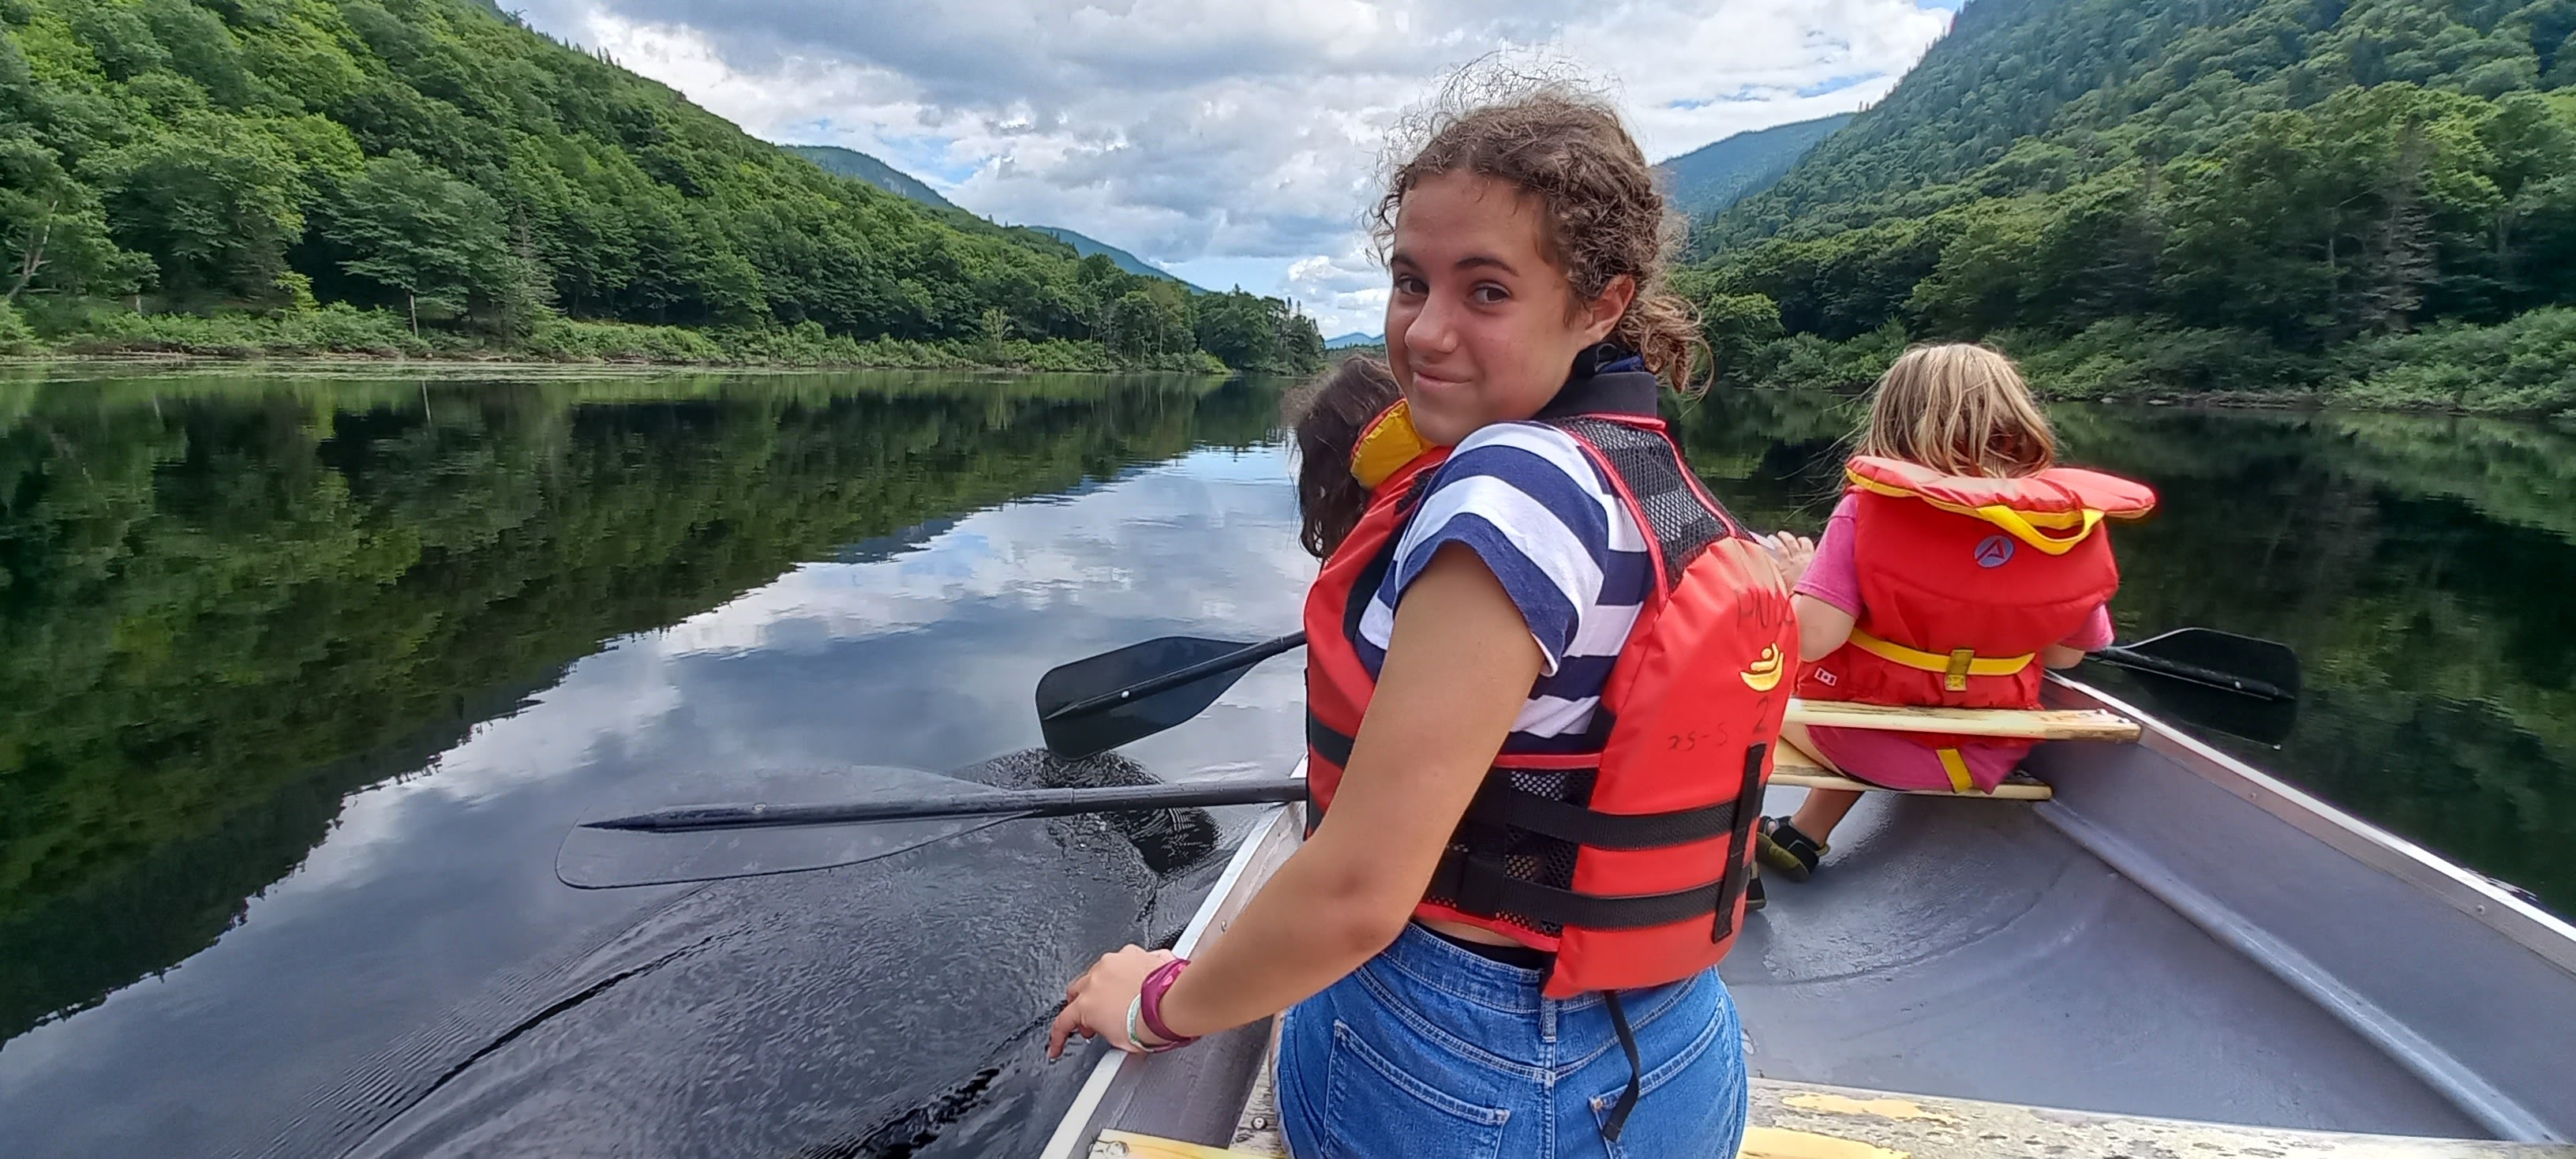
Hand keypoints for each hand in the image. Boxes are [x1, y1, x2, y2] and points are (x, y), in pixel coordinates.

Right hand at [1047, 945, 1177, 1058]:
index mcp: (1086, 1003)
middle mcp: (1096, 977)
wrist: (1172, 1005)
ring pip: (1101, 971)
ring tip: (1121, 999)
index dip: (1058, 1037)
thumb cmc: (1149, 1024)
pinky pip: (1125, 961)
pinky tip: (1138, 983)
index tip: (1057, 1045)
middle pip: (1078, 990)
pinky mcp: (1135, 953)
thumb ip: (1104, 1030)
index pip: (1063, 1021)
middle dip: (1082, 1003)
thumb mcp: (1118, 1040)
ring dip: (1106, 985)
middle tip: (1095, 1018)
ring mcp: (1115, 962)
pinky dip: (1128, 972)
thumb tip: (1108, 1030)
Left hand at [1762, 531, 1816, 586]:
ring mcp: (1789, 563)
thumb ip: (1815, 569)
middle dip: (1786, 537)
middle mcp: (1799, 558)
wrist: (1807, 596)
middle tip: (1782, 534)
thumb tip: (1817, 570)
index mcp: (1811, 558)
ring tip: (1771, 537)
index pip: (1807, 544)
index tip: (1801, 540)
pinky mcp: (1781, 570)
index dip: (1803, 541)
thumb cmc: (1815, 589)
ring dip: (1776, 541)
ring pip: (1781, 548)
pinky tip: (1763, 552)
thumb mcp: (1820, 575)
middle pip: (1792, 542)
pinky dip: (1767, 554)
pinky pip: (1772, 559)